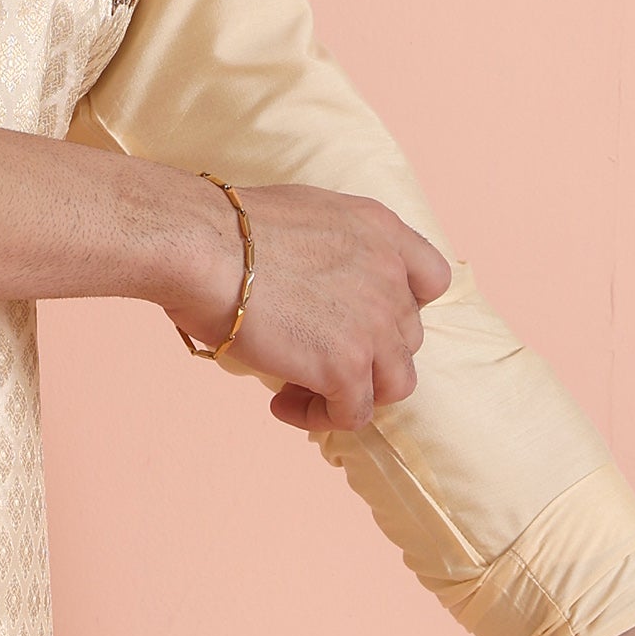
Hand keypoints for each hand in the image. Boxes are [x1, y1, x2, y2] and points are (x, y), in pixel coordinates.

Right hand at [170, 181, 448, 432]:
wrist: (203, 247)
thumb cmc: (224, 231)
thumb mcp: (302, 218)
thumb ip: (329, 251)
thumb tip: (309, 290)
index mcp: (380, 230)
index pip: (432, 279)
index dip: (402, 306)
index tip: (364, 318)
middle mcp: (390, 275)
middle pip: (406, 337)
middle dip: (363, 352)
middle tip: (309, 356)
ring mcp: (374, 324)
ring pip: (395, 382)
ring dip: (353, 391)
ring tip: (301, 388)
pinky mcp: (347, 366)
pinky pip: (355, 414)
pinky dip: (322, 417)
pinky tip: (283, 405)